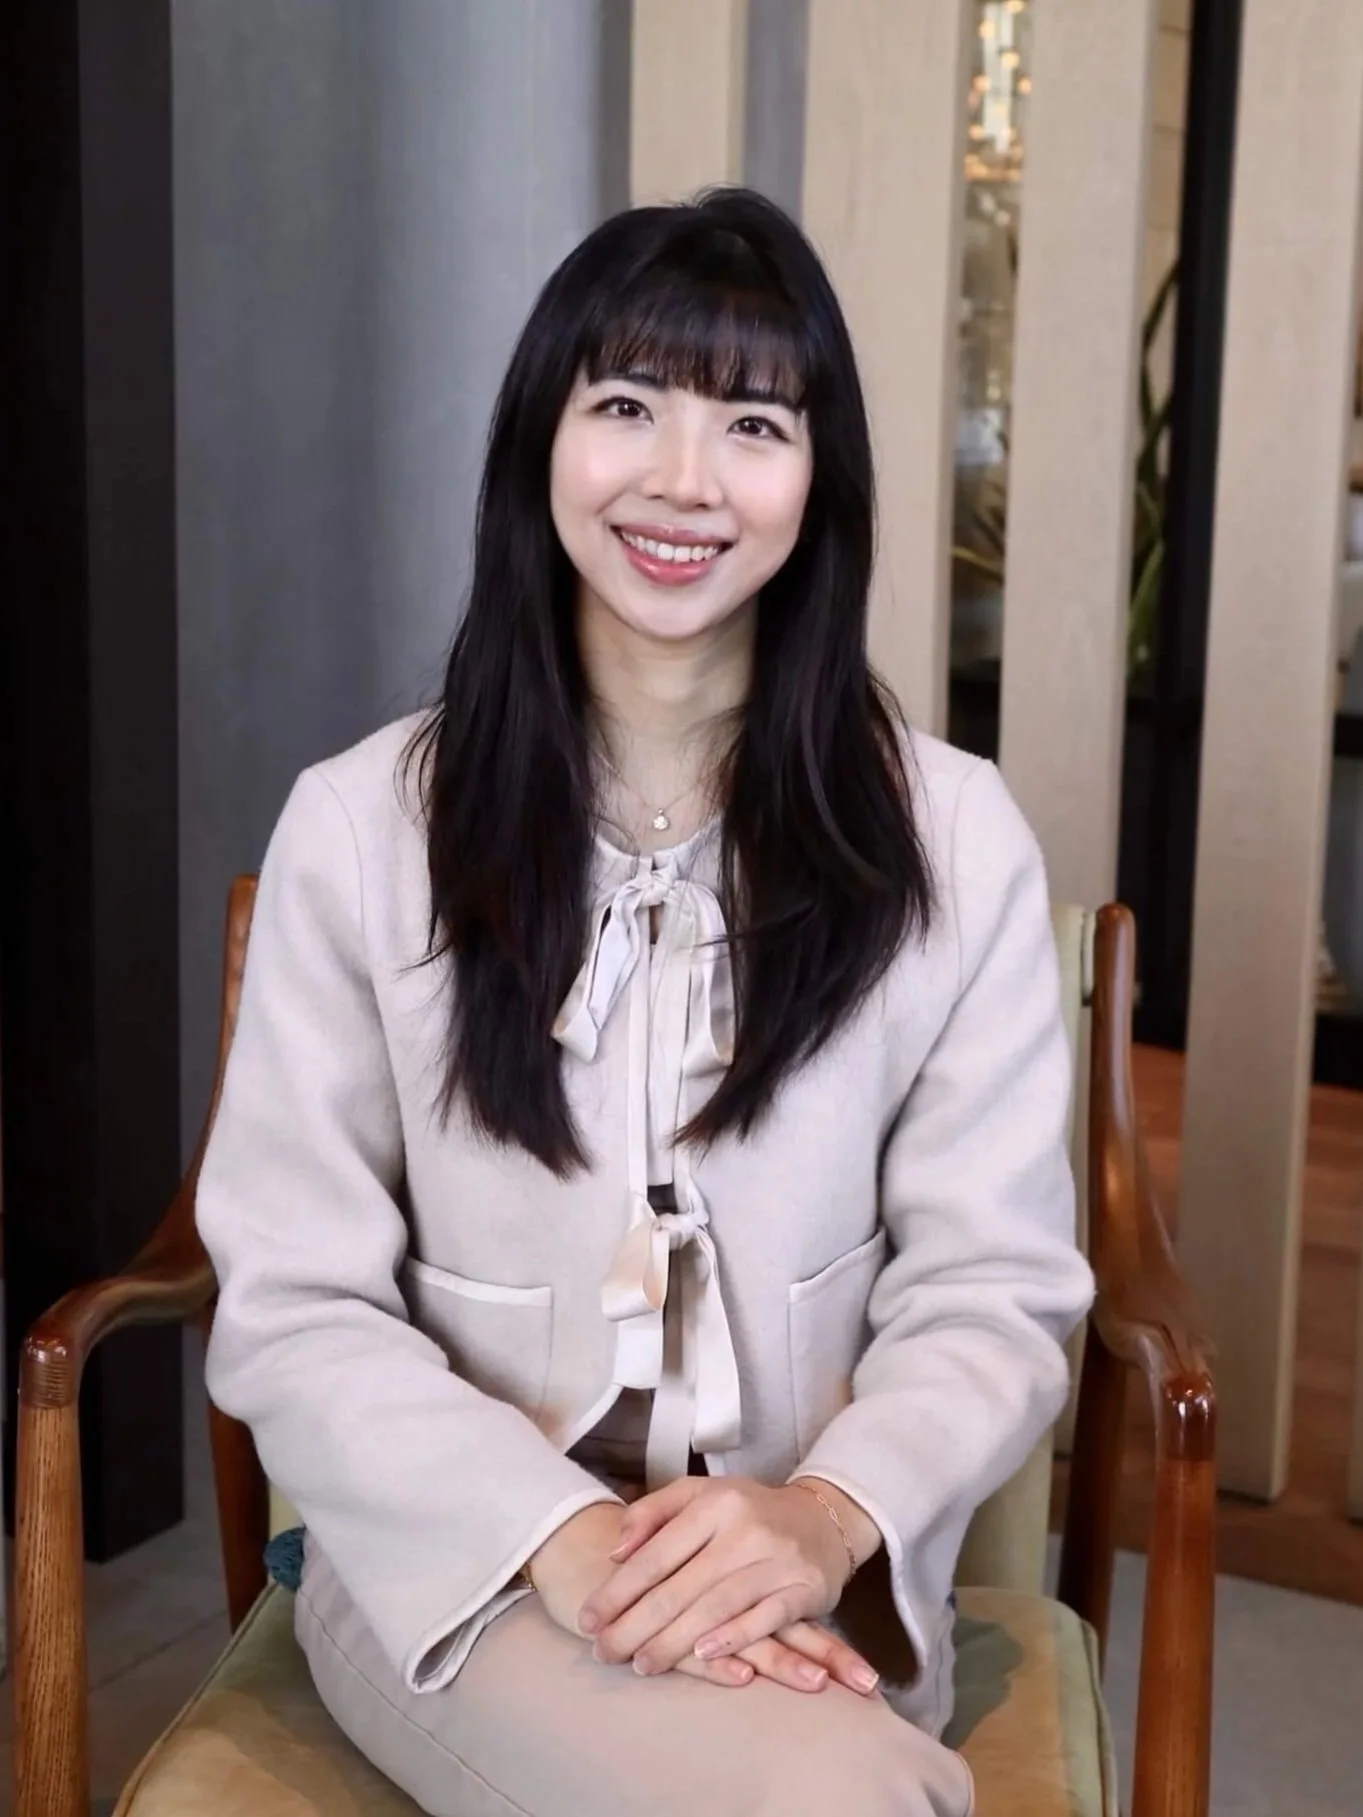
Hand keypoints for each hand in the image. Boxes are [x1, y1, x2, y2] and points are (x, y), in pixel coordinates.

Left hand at [576, 1476, 880, 1688]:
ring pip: (715, 1605)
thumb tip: (616, 1551)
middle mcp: (744, 1528)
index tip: (589, 1618)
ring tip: (641, 1664)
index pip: (656, 1553)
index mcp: (714, 1503)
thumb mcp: (700, 1495)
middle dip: (636, 1625)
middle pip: (680, 1586)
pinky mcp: (804, 1588)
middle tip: (604, 1652)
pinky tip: (703, 1654)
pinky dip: (733, 1637)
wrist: (824, 1518)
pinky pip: (764, 1618)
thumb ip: (653, 1514)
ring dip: (675, 1640)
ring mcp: (776, 1559)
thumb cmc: (748, 1512)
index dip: (618, 1590)